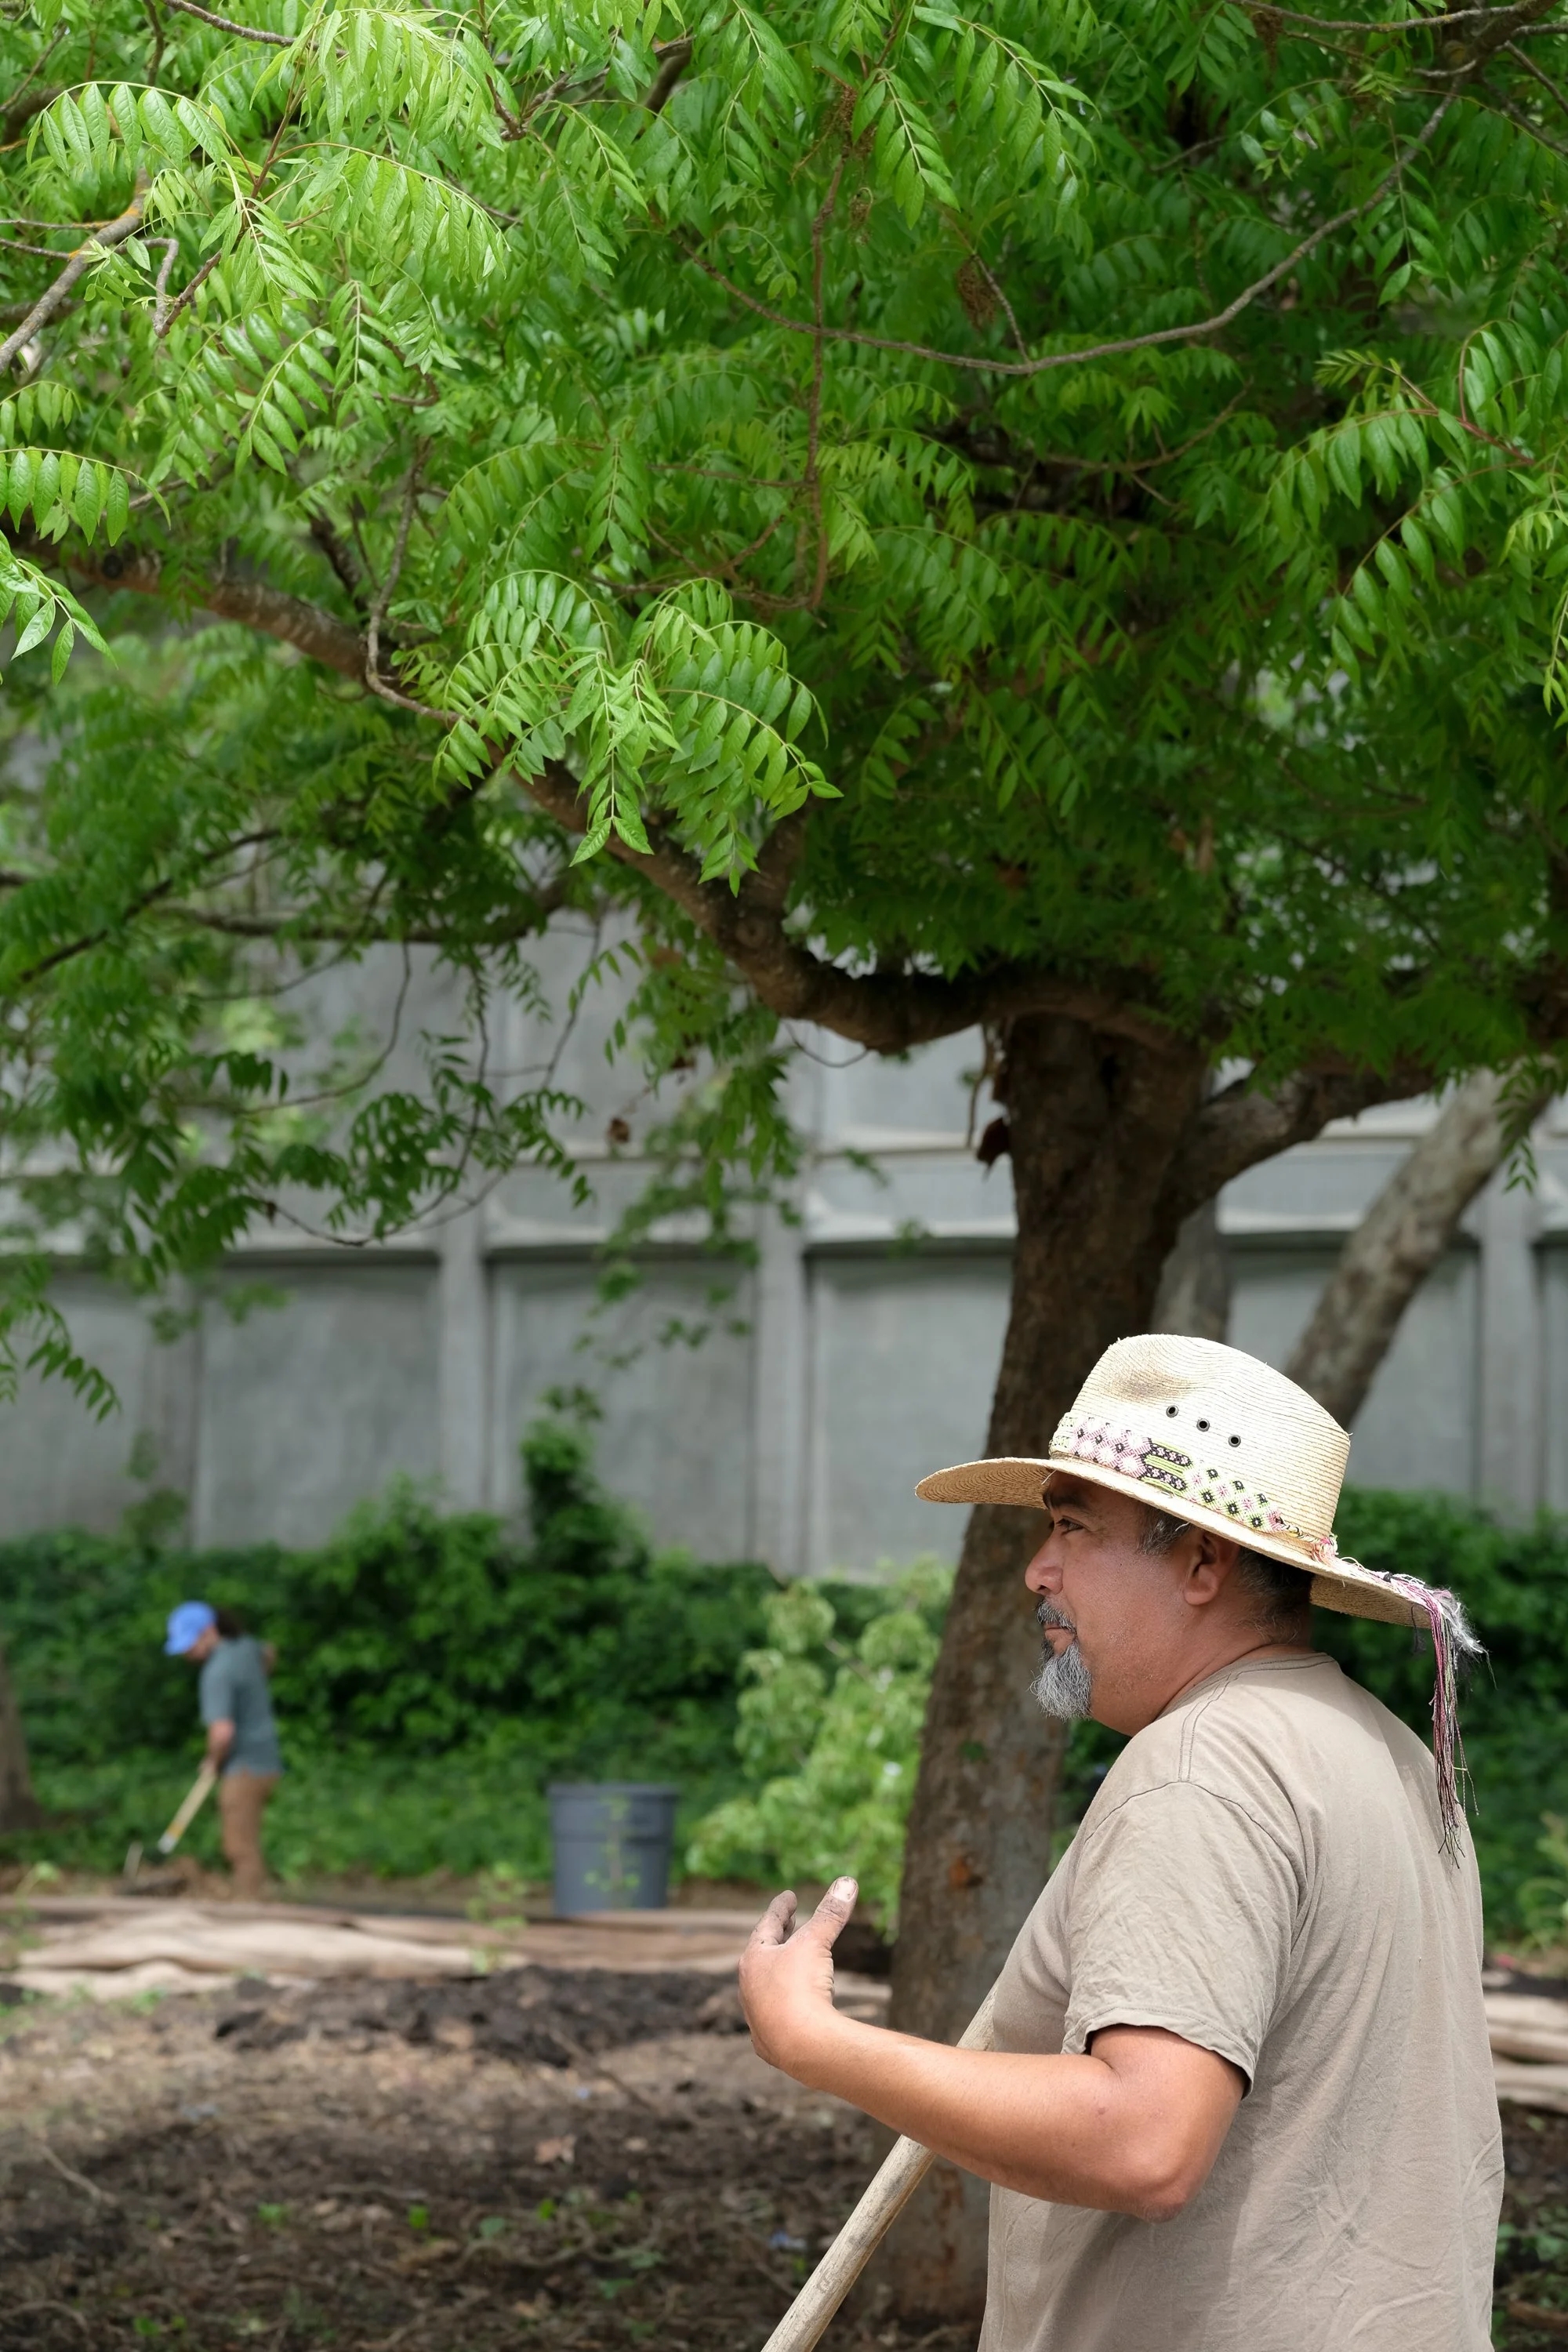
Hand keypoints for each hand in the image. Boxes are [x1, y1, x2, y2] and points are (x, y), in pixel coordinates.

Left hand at [738, 1875, 857, 2080]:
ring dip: (778, 1973)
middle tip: (790, 1922)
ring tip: (791, 1964)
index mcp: (754, 1960)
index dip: (782, 1908)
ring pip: (765, 1988)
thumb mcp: (816, 1943)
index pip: (768, 1925)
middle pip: (764, 1955)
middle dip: (779, 1937)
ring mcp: (757, 2018)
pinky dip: (782, 2007)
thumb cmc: (802, 1988)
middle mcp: (749, 1988)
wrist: (801, 2047)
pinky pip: (773, 2018)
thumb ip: (830, 1913)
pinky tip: (789, 2010)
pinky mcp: (769, 2044)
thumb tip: (848, 1881)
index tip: (790, 1896)